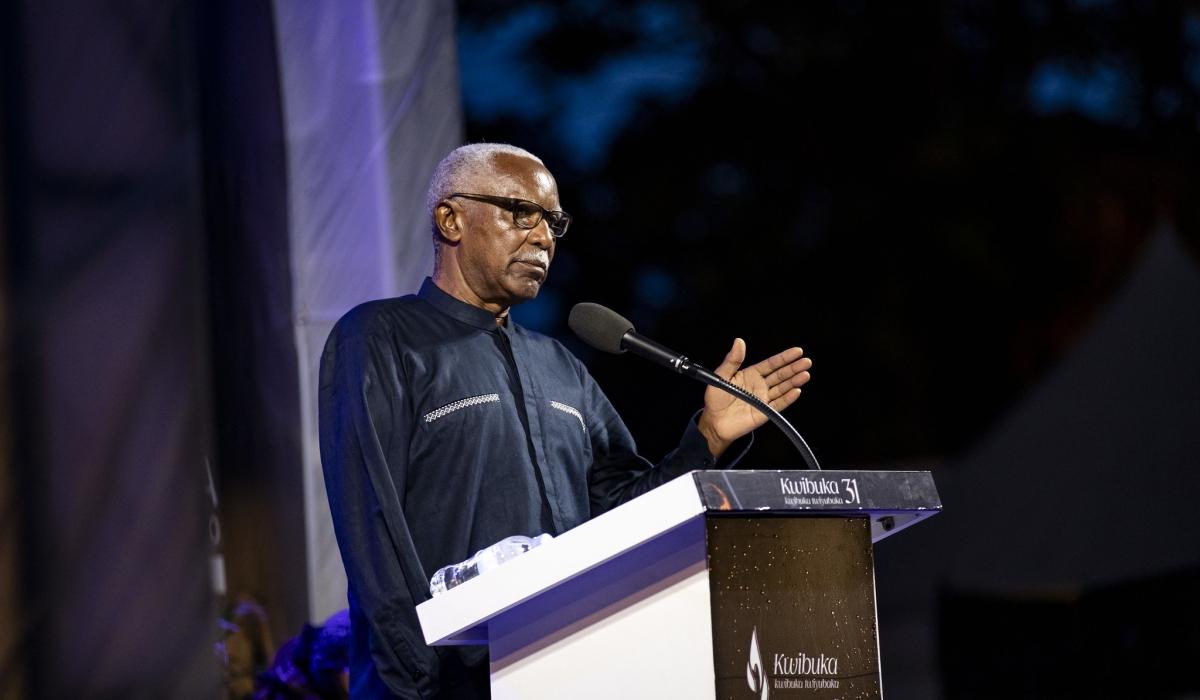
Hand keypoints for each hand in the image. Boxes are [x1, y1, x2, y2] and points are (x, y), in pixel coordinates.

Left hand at [696, 339, 811, 458]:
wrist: (714, 422)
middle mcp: (760, 385)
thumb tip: (739, 341)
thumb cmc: (716, 399)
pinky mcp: (765, 412)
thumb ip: (732, 360)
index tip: (797, 351)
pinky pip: (778, 405)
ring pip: (782, 388)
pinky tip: (796, 391)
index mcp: (751, 374)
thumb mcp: (721, 376)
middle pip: (780, 375)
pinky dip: (787, 399)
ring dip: (794, 381)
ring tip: (805, 374)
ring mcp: (764, 399)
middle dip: (794, 368)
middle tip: (806, 361)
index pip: (771, 364)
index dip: (784, 358)